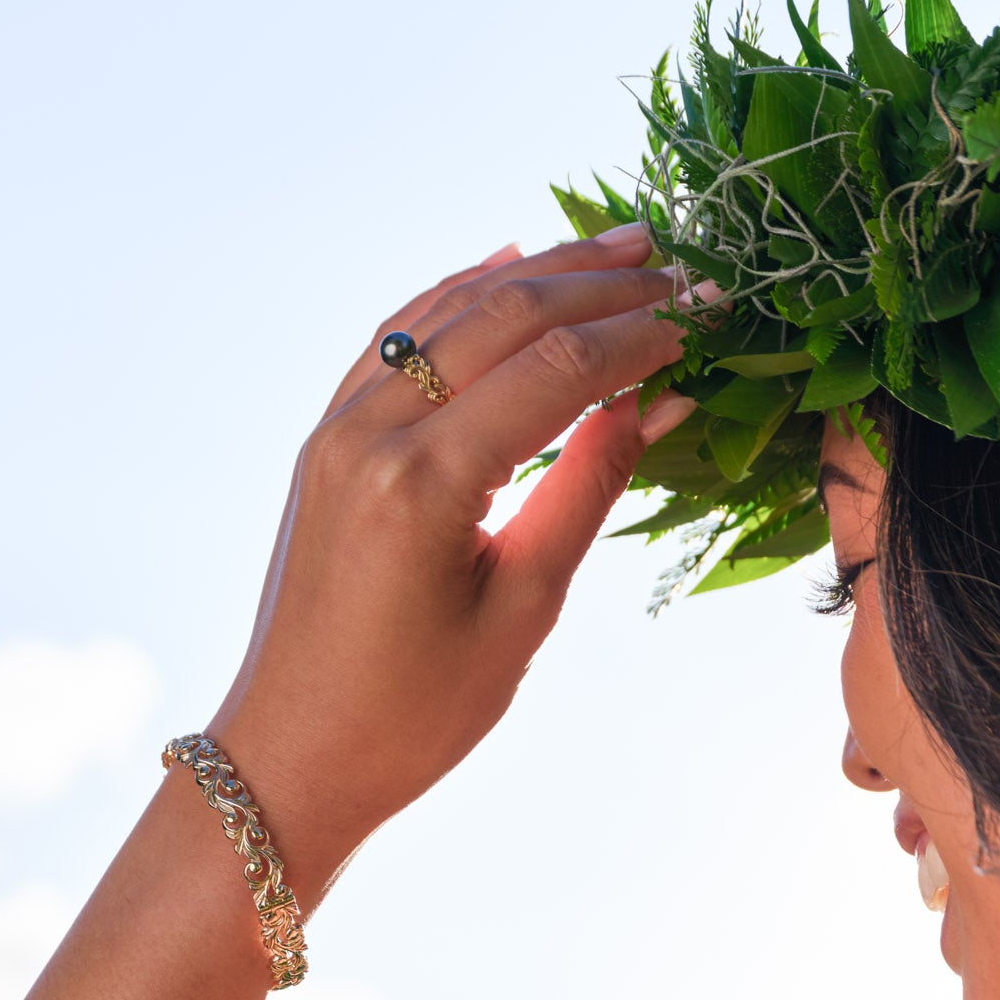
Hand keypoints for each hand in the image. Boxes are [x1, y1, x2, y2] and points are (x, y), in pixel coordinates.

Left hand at [203, 224, 694, 891]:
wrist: (293, 753)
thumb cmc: (416, 712)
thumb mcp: (523, 607)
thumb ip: (587, 488)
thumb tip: (655, 402)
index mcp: (423, 482)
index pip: (553, 370)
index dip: (638, 335)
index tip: (705, 314)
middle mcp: (370, 432)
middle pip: (500, 318)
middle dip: (596, 285)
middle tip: (676, 263)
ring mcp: (338, 428)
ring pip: (447, 312)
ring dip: (534, 272)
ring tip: (614, 246)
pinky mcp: (326, 439)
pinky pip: (398, 338)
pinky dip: (457, 295)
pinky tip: (505, 263)